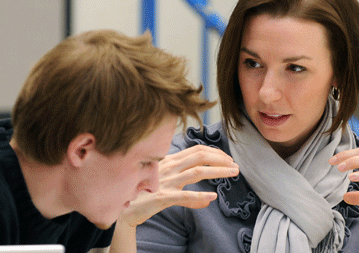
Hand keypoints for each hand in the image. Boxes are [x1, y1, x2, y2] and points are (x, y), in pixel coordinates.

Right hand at [119, 145, 238, 226]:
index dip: (215, 152)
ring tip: (233, 173)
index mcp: (169, 161)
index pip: (196, 150)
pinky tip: (211, 197)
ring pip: (196, 172)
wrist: (122, 208)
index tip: (228, 158)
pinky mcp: (161, 197)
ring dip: (218, 171)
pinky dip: (199, 196)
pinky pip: (183, 196)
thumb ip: (185, 188)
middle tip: (235, 165)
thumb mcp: (164, 184)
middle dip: (221, 159)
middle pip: (200, 156)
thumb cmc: (143, 194)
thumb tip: (207, 198)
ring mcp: (166, 181)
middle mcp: (169, 168)